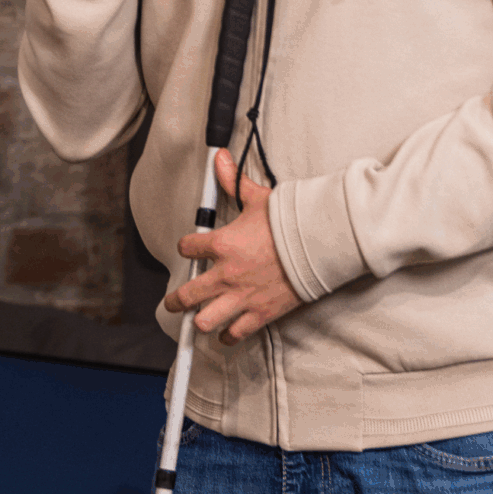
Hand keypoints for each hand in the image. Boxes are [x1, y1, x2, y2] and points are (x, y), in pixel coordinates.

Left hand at [167, 150, 301, 342]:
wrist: (320, 246)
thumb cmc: (290, 222)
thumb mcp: (257, 199)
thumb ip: (233, 182)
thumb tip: (220, 157)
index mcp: (222, 244)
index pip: (187, 248)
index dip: (186, 247)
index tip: (189, 249)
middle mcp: (227, 274)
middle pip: (187, 295)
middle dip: (175, 301)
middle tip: (172, 303)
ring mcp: (242, 296)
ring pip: (206, 320)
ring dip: (200, 321)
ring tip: (197, 321)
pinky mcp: (261, 313)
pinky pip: (236, 333)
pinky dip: (228, 336)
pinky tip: (225, 334)